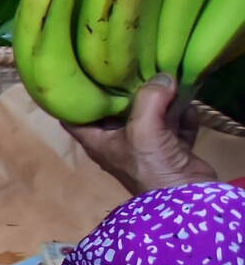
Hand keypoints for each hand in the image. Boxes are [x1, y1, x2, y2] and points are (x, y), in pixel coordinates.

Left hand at [67, 75, 218, 194]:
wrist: (185, 197)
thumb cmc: (150, 166)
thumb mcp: (142, 129)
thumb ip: (148, 99)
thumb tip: (162, 77)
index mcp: (98, 140)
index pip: (74, 117)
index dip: (75, 98)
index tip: (82, 75)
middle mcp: (119, 141)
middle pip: (119, 108)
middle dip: (131, 89)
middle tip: (140, 67)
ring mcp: (147, 145)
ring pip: (152, 113)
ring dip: (165, 100)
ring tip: (173, 84)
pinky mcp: (172, 147)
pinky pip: (176, 123)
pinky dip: (183, 115)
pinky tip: (188, 108)